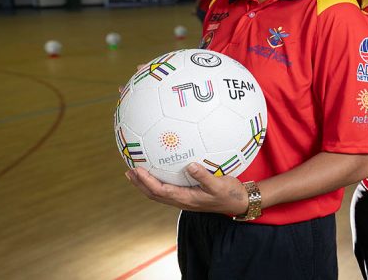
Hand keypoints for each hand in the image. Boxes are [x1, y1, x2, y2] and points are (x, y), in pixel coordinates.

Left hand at [126, 163, 248, 214]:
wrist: (239, 203)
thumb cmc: (230, 193)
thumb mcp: (219, 184)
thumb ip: (204, 176)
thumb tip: (189, 165)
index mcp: (186, 198)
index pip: (160, 191)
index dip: (146, 181)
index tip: (137, 170)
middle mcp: (182, 201)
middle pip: (154, 195)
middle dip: (140, 184)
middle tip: (129, 171)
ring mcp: (184, 200)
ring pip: (159, 194)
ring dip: (145, 185)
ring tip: (136, 174)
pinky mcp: (189, 197)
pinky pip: (167, 191)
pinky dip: (157, 184)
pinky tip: (158, 175)